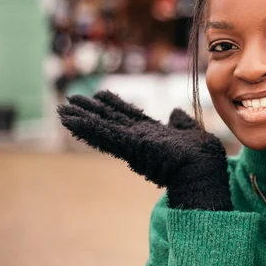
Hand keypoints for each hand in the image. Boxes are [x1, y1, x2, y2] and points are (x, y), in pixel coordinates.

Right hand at [57, 91, 231, 210]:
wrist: (204, 170)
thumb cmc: (202, 156)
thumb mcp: (190, 132)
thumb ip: (181, 122)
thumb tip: (175, 111)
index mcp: (153, 133)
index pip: (129, 116)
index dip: (113, 104)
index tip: (99, 94)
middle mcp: (139, 138)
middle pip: (110, 120)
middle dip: (90, 110)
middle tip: (70, 100)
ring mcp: (132, 143)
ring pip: (102, 128)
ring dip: (82, 119)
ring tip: (62, 110)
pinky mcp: (130, 146)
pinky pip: (105, 135)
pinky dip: (87, 128)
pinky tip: (70, 121)